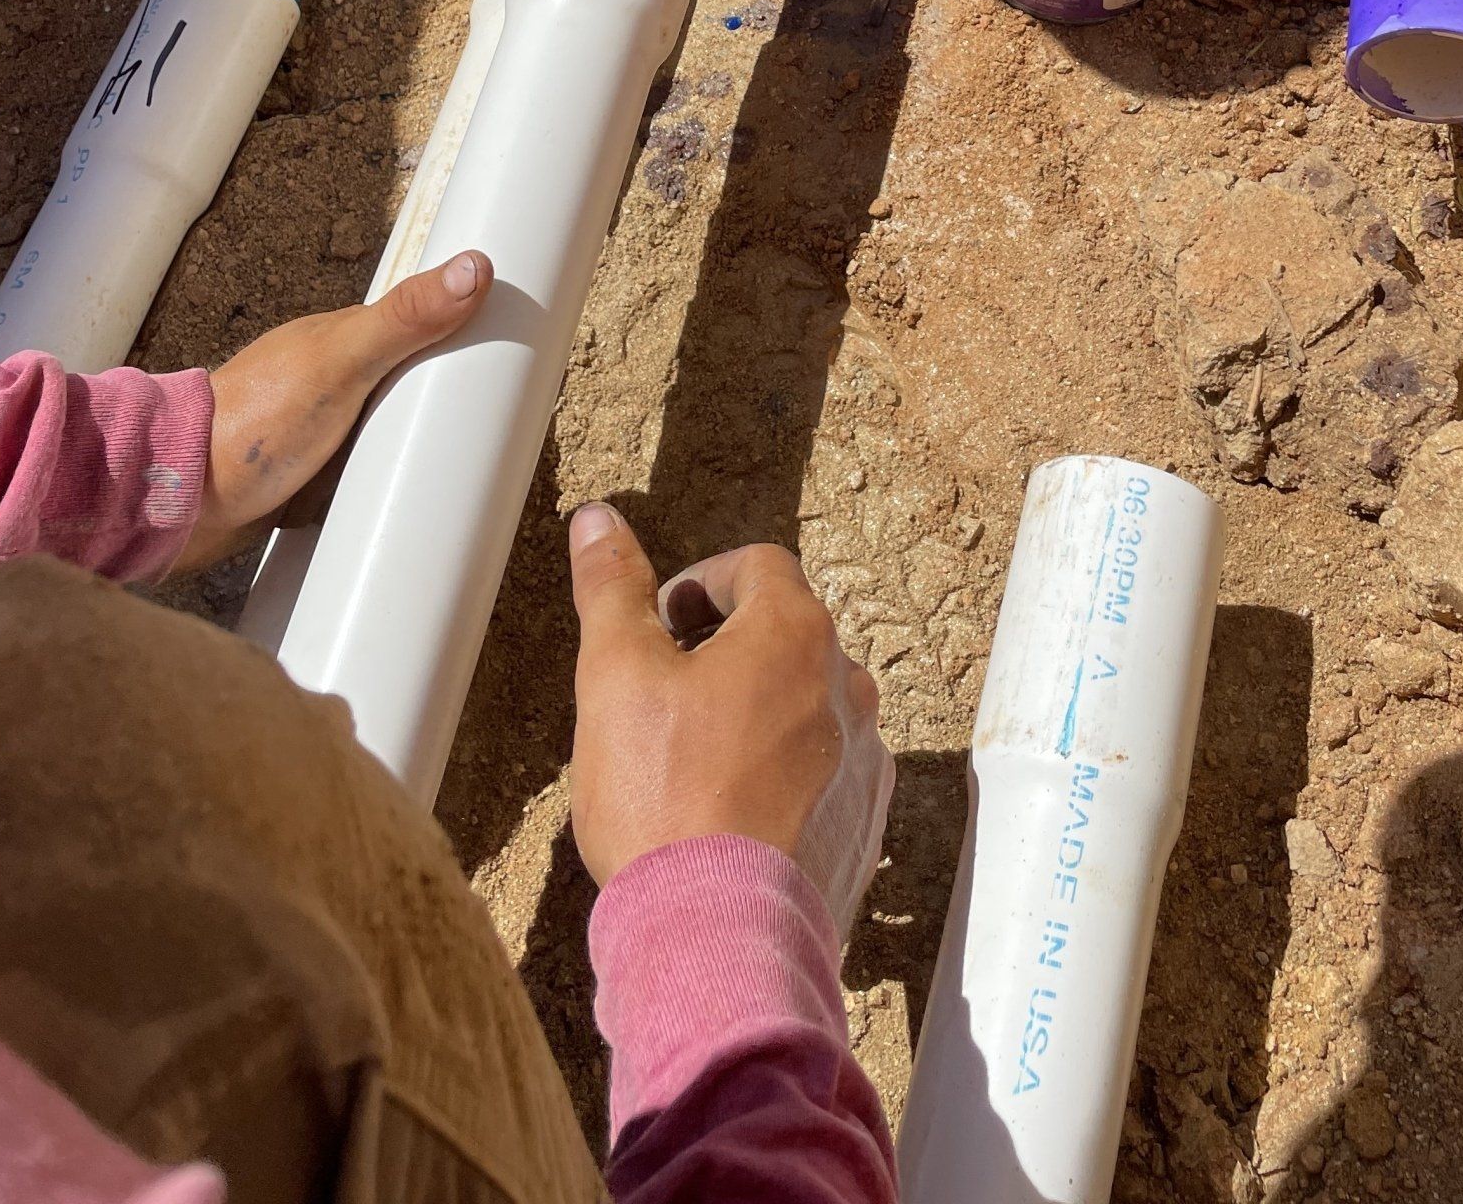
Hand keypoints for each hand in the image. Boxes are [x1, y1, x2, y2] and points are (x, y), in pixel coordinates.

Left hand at [178, 251, 493, 569]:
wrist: (179, 504)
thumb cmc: (253, 423)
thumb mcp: (341, 363)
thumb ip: (403, 318)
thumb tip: (475, 266)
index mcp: (343, 341)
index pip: (421, 321)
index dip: (466, 323)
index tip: (523, 332)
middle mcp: (334, 381)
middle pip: (412, 380)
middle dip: (453, 395)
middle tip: (512, 419)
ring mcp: (322, 432)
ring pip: (390, 432)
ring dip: (420, 447)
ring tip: (477, 467)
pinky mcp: (312, 483)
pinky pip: (368, 478)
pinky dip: (391, 485)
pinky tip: (415, 502)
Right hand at [568, 505, 893, 935]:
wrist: (718, 940)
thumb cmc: (665, 803)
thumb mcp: (616, 676)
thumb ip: (611, 589)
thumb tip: (598, 521)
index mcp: (795, 632)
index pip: (756, 565)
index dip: (700, 583)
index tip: (661, 624)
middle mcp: (846, 686)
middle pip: (786, 632)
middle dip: (726, 646)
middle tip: (665, 689)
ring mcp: (864, 759)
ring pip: (806, 704)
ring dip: (757, 709)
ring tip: (692, 757)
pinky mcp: (863, 824)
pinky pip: (823, 772)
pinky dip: (781, 774)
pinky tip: (727, 811)